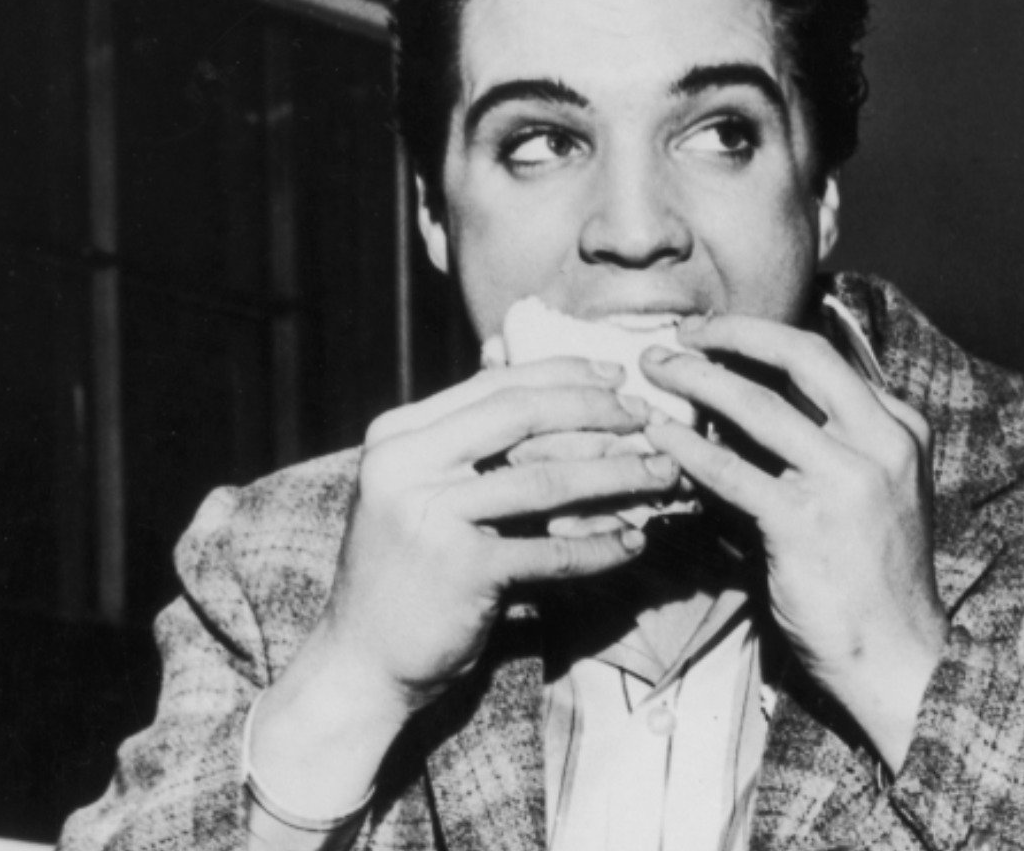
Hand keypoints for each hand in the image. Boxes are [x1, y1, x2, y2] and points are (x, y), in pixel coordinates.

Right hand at [250, 358, 677, 817]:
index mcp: (397, 435)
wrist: (361, 660)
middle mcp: (405, 465)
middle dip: (597, 413)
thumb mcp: (419, 488)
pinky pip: (552, 549)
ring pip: (546, 480)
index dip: (564, 375)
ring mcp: (430, 517)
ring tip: (662, 474)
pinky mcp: (461, 570)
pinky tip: (634, 542)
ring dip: (616, 475)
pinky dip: (600, 546)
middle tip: (650, 421)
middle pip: (522, 417)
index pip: (495, 386)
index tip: (618, 376)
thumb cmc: (406, 569)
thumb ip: (463, 436)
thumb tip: (521, 364)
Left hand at [641, 315, 947, 770]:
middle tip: (681, 333)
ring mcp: (847, 481)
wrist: (898, 654)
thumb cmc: (874, 577)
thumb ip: (834, 444)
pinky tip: (659, 435)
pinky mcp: (805, 524)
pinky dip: (687, 446)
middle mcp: (882, 443)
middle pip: (801, 357)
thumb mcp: (876, 492)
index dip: (763, 336)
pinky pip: (732, 471)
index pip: (826, 358)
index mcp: (901, 429)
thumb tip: (755, 401)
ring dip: (697, 379)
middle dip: (733, 333)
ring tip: (654, 369)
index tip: (718, 334)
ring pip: (759, 406)